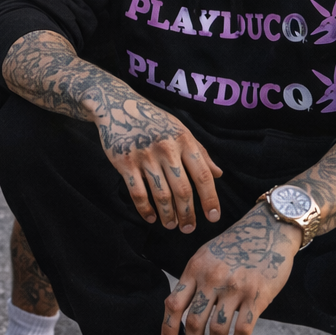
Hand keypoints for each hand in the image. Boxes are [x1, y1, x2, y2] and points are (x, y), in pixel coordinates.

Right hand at [97, 94, 222, 232]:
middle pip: (182, 190)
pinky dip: (145, 209)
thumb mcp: (180, 130)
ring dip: (168, 215)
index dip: (210, 199)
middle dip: (187, 214)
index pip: (202, 176)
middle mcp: (166, 149)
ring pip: (161, 195)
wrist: (116, 106)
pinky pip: (138, 193)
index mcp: (184, 141)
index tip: (213, 217)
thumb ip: (200, 152)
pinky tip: (151, 217)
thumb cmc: (153, 120)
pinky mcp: (125, 163)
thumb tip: (219, 175)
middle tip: (189, 229)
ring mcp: (145, 156)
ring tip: (171, 225)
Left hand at [163, 205, 298, 334]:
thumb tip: (184, 311)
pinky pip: (243, 329)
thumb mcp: (206, 255)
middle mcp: (212, 278)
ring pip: (217, 329)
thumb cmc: (235, 245)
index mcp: (195, 268)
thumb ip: (195, 279)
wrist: (267, 230)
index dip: (168, 327)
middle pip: (194, 321)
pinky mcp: (257, 296)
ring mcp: (235, 288)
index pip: (174, 303)